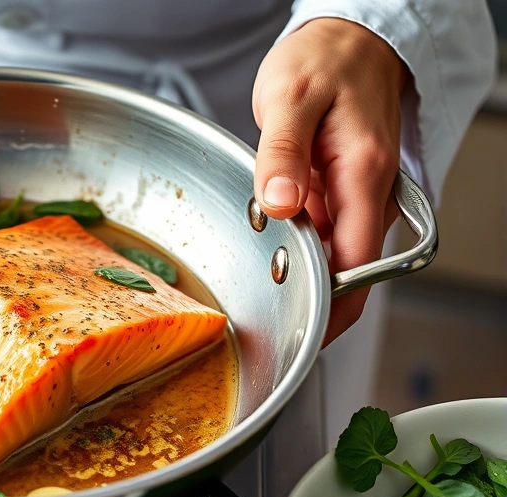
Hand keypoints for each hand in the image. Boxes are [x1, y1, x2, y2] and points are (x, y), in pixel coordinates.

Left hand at [252, 18, 406, 345]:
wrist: (348, 37)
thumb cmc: (325, 59)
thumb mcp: (289, 99)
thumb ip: (282, 155)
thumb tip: (278, 205)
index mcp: (363, 176)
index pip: (357, 266)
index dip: (331, 310)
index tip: (300, 337)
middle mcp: (367, 191)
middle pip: (346, 270)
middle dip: (307, 298)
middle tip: (260, 315)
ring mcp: (356, 193)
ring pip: (331, 253)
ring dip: (295, 267)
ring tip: (251, 268)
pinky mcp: (341, 188)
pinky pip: (321, 230)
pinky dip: (294, 240)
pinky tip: (263, 232)